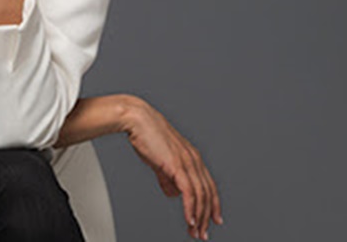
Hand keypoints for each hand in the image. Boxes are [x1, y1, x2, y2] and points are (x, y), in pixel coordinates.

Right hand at [123, 96, 222, 239]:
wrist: (137, 119)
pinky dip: (191, 208)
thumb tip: (172, 192)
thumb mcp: (160, 159)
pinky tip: (189, 220)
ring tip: (195, 232)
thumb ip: (167, 176)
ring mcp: (187, 162)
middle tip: (202, 234)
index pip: (208, 185)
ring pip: (200, 195)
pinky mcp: (177, 165)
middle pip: (207, 193)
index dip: (212, 204)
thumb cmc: (146, 135)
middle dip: (206, 216)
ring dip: (199, 217)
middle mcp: (194, 159)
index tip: (212, 220)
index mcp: (192, 156)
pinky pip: (189, 192)